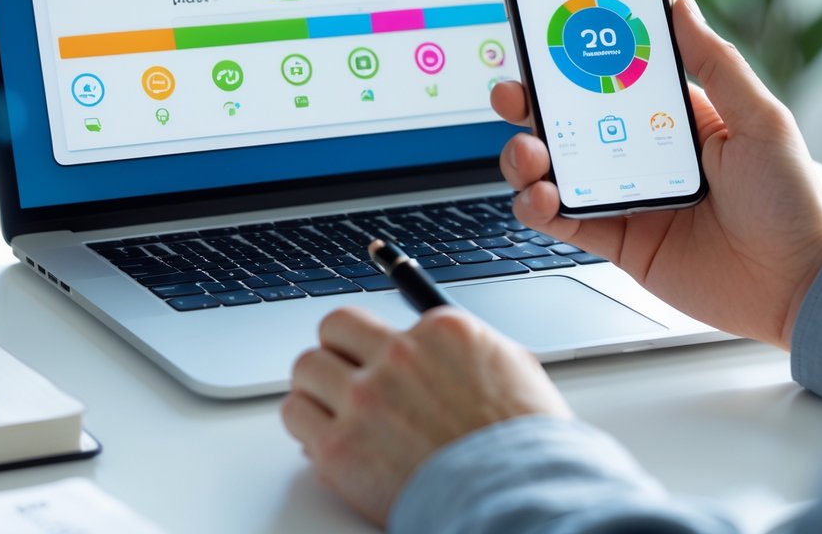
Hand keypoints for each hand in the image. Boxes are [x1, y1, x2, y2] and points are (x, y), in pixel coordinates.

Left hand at [282, 305, 569, 525]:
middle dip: (337, 351)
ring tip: (329, 408)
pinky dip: (306, 425)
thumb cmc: (526, 451)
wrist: (517, 503)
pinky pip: (295, 414)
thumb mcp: (515, 372)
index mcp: (442, 332)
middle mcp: (399, 356)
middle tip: (343, 374)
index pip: (383, 318)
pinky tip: (322, 436)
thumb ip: (469, 350)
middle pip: (334, 327)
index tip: (373, 358)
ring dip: (316, 387)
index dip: (377, 346)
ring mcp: (366, 399)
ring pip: (306, 367)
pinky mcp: (340, 447)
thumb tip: (443, 346)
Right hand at [492, 0, 821, 348]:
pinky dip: (538, 208)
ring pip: (554, 169)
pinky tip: (541, 198)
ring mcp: (623, 197)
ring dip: (526, 157)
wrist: (800, 285)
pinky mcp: (615, 240)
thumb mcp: (760, 119)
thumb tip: (679, 4)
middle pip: (567, 121)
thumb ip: (715, 62)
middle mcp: (640, 154)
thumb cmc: (794, 201)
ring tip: (530, 154)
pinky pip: (562, 222)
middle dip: (531, 105)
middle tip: (513, 95)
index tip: (545, 39)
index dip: (573, 61)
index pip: (610, 79)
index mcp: (672, 119)